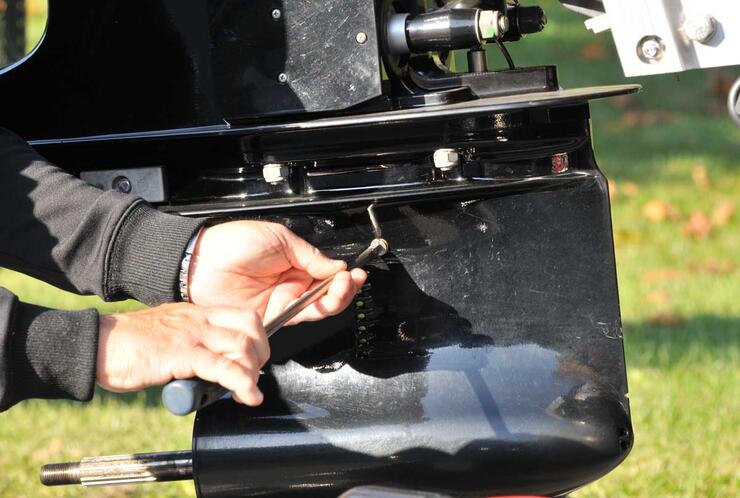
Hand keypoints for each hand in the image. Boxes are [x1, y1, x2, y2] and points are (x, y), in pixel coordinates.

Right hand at [96, 304, 268, 405]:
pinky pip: (221, 367)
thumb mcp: (170, 334)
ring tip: (248, 391)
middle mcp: (198, 320)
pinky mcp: (179, 355)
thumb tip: (211, 366)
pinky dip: (241, 383)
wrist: (96, 345)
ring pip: (240, 346)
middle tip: (254, 376)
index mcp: (197, 314)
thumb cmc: (129, 345)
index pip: (244, 316)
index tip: (256, 360)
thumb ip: (193, 343)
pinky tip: (247, 396)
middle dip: (260, 355)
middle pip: (249, 328)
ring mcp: (190, 335)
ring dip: (252, 372)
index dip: (258, 338)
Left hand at [188, 221, 366, 323]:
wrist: (201, 262)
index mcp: (295, 262)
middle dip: (343, 289)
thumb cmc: (233, 243)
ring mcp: (281, 302)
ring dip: (333, 300)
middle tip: (348, 283)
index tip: (353, 273)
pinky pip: (296, 319)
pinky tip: (318, 303)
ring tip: (339, 291)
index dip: (343, 275)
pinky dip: (311, 312)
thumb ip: (309, 255)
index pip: (327, 273)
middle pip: (326, 293)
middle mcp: (290, 284)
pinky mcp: (270, 318)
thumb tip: (336, 266)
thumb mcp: (279, 238)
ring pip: (316, 308)